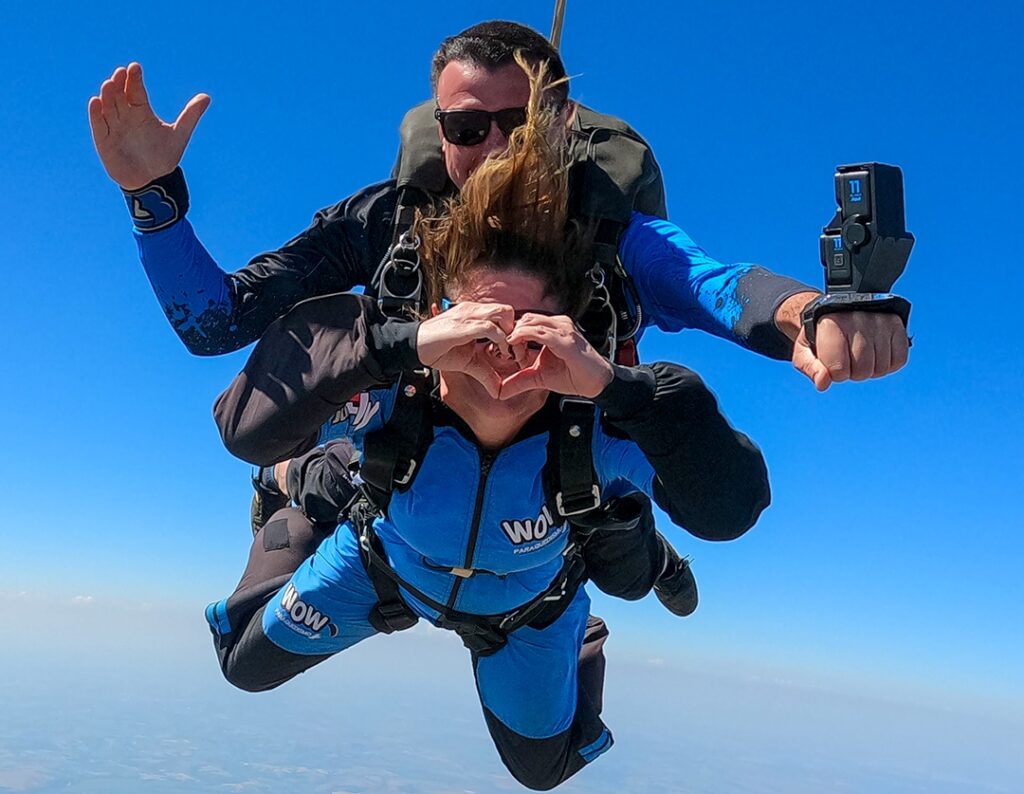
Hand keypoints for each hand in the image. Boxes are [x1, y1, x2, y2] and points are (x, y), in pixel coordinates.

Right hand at [88, 63, 209, 189]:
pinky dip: (96, 114)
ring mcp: (113, 127)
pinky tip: (96, 102)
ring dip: (107, 95)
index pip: (136, 91)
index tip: (135, 67)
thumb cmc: (165, 157)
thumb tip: (207, 97)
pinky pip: (98, 125)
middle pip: (120, 95)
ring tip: (109, 84)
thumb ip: (190, 115)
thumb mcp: (180, 135)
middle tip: (120, 72)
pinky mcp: (104, 140)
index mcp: (142, 111)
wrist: (153, 181)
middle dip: (119, 84)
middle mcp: (126, 116)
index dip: (134, 79)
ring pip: (108, 107)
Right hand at [416, 302, 515, 398]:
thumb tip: (497, 390)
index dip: (512, 331)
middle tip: (513, 350)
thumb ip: (485, 373)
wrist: (415, 346)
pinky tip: (498, 352)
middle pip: (507, 310)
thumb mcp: (468, 363)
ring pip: (502, 314)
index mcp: (475, 315)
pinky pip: (489, 327)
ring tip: (505, 352)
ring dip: (509, 334)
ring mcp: (469, 315)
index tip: (514, 351)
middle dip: (515, 330)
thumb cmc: (438, 349)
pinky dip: (499, 339)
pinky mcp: (464, 325)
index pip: (504, 314)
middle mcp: (474, 311)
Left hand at [500, 314, 612, 398]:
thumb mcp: (539, 378)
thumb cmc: (573, 375)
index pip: (526, 322)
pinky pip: (541, 332)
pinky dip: (525, 335)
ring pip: (531, 322)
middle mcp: (558, 324)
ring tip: (505, 346)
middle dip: (510, 331)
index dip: (511, 332)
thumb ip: (520, 380)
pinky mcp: (566, 339)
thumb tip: (500, 391)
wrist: (596, 382)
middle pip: (526, 319)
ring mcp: (563, 329)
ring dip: (515, 333)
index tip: (498, 347)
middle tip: (500, 348)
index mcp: (552, 329)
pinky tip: (514, 343)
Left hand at [792, 311, 909, 390]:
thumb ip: (810, 368)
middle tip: (848, 360)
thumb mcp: (805, 350)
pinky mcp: (895, 323)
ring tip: (861, 355)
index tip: (832, 362)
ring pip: (881, 367)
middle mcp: (856, 318)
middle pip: (862, 370)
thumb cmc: (820, 335)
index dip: (835, 373)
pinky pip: (899, 359)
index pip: (838, 370)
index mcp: (830, 324)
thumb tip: (823, 383)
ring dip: (871, 369)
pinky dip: (888, 364)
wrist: (838, 311)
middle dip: (853, 373)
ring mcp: (879, 319)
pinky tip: (876, 354)